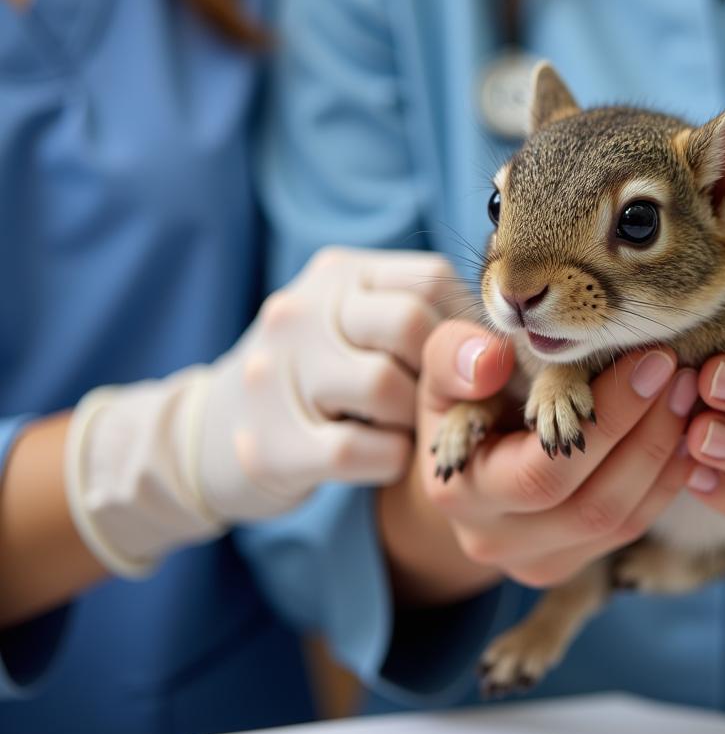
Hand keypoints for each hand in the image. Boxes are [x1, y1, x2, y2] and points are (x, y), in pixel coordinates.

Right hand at [66, 246, 462, 575]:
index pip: (430, 278)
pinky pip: (363, 450)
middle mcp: (300, 310)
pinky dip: (389, 460)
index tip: (472, 364)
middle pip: (410, 326)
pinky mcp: (270, 444)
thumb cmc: (321, 375)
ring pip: (387, 387)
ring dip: (414, 420)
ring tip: (400, 426)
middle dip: (439, 373)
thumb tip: (503, 354)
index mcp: (337, 273)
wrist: (212, 432)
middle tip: (433, 399)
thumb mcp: (368, 329)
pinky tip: (378, 457)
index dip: (466, 327)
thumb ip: (434, 325)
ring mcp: (277, 374)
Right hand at [380, 319, 698, 602]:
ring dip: (664, 454)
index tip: (649, 362)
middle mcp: (498, 543)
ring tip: (688, 393)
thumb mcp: (444, 367)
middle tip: (678, 372)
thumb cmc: (460, 397)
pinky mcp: (577, 561)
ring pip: (621, 522)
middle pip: (592, 505)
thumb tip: (490, 360)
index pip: (543, 472)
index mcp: (461, 493)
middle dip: (646, 434)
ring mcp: (541, 562)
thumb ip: (455, 358)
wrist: (463, 458)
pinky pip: (633, 527)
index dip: (605, 420)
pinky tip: (686, 431)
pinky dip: (667, 479)